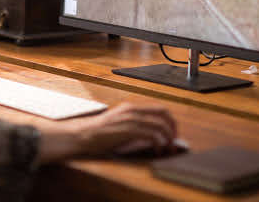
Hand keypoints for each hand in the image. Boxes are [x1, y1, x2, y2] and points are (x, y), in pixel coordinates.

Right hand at [39, 102, 177, 162]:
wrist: (83, 134)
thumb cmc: (99, 132)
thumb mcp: (119, 123)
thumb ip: (134, 124)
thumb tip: (152, 134)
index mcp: (131, 108)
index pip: (160, 109)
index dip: (170, 121)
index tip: (172, 132)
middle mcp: (133, 110)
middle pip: (164, 114)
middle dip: (173, 127)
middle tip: (174, 140)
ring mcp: (131, 119)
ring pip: (160, 124)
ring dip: (168, 137)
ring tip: (167, 147)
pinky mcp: (128, 130)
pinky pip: (151, 134)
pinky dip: (158, 143)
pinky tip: (156, 150)